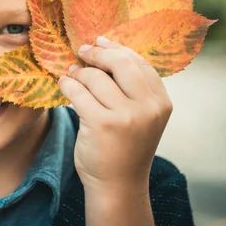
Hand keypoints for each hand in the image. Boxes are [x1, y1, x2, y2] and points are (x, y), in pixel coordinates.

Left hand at [58, 36, 172, 193]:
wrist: (117, 184)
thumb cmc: (124, 145)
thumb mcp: (140, 115)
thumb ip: (131, 87)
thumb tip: (102, 46)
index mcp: (161, 102)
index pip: (139, 62)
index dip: (116, 48)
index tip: (99, 41)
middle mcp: (148, 107)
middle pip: (120, 62)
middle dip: (97, 53)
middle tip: (82, 51)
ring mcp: (126, 116)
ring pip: (95, 76)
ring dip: (78, 72)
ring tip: (72, 75)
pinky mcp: (102, 124)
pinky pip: (78, 91)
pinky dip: (67, 85)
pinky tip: (64, 86)